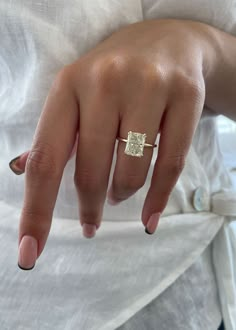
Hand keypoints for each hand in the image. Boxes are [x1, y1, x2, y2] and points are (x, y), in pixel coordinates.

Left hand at [12, 19, 209, 269]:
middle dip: (90, 207)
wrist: (167, 41)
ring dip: (122, 195)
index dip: (36, 211)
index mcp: (68, 86)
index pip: (46, 160)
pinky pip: (171, 163)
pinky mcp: (185, 95)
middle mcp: (105, 82)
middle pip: (92, 170)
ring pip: (132, 170)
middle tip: (91, 222)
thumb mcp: (76, 94)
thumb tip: (22, 170)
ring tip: (118, 195)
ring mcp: (148, 86)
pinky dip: (159, 197)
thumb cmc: (114, 75)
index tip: (30, 254)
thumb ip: (55, 135)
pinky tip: (151, 216)